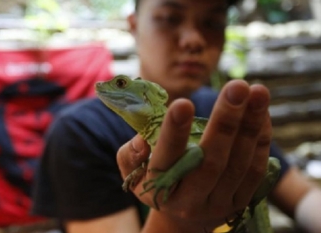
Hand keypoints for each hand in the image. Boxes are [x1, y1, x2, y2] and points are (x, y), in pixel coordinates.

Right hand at [117, 80, 271, 229]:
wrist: (183, 215)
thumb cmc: (155, 181)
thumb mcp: (133, 173)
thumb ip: (130, 155)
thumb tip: (143, 140)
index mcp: (159, 190)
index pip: (165, 161)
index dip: (174, 134)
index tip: (183, 103)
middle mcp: (190, 201)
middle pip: (211, 162)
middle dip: (225, 122)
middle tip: (236, 87)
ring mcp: (219, 203)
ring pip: (239, 164)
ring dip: (250, 125)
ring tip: (258, 91)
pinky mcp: (241, 202)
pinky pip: (256, 169)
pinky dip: (261, 138)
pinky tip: (261, 111)